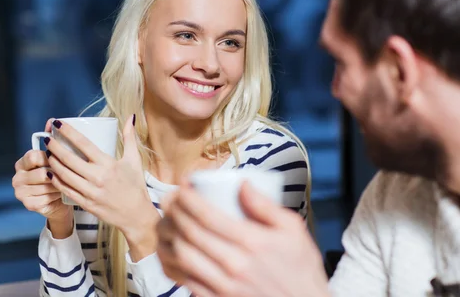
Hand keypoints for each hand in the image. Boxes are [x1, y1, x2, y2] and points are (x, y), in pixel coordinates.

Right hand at [12, 119, 73, 236]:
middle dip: (57, 173)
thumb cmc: (59, 175)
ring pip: (46, 186)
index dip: (49, 157)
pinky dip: (57, 195)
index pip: (33, 156)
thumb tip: (52, 121)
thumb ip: (52, 139)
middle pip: (41, 173)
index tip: (60, 159)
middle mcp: (17, 177)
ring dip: (60, 184)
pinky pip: (47, 198)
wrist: (59, 201)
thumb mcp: (55, 157)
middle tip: (69, 173)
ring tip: (68, 183)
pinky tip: (62, 194)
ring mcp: (21, 192)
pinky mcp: (28, 205)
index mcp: (22, 162)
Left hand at [46, 115, 159, 259]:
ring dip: (52, 162)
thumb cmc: (135, 186)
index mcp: (108, 164)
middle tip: (47, 139)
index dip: (68, 132)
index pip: (84, 144)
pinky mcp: (85, 204)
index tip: (58, 124)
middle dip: (54, 147)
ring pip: (64, 175)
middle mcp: (97, 178)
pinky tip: (51, 173)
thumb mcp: (134, 160)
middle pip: (68, 159)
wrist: (136, 215)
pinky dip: (56, 180)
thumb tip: (130, 118)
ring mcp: (90, 192)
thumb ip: (130, 138)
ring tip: (47, 153)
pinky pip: (66, 190)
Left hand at [157, 181, 328, 296]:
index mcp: (253, 242)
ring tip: (169, 220)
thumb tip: (243, 183)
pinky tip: (174, 248)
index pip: (208, 215)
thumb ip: (267, 206)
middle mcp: (235, 264)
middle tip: (170, 198)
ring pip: (183, 255)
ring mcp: (225, 286)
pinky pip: (187, 279)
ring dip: (170, 234)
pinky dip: (175, 261)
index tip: (181, 184)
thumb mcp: (294, 230)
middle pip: (191, 232)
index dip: (188, 197)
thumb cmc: (301, 269)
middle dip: (174, 210)